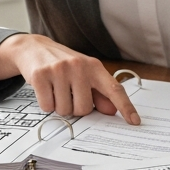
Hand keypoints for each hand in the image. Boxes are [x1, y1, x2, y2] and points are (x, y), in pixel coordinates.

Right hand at [0, 34, 139, 123]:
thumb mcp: (84, 74)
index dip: (125, 107)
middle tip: (68, 94)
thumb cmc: (63, 64)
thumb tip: (111, 111)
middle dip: (75, 108)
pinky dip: (46, 103)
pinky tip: (46, 89)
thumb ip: (99, 93)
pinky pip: (47, 106)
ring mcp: (59, 70)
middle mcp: (79, 66)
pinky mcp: (41, 76)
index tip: (135, 121)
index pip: (114, 89)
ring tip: (56, 89)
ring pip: (64, 110)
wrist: (34, 48)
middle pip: (83, 109)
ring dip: (59, 106)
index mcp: (94, 67)